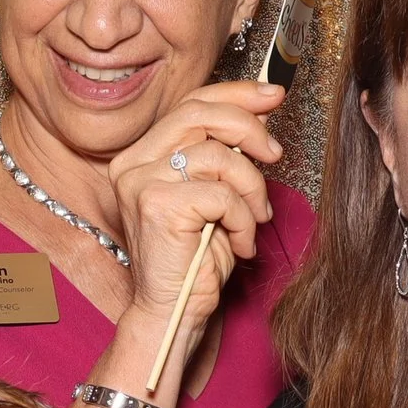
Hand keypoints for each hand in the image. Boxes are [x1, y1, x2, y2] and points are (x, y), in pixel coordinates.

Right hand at [101, 79, 285, 325]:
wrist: (175, 312)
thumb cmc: (196, 259)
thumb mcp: (215, 194)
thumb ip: (226, 152)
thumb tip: (261, 110)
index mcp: (141, 156)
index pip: (190, 105)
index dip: (235, 95)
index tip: (272, 96)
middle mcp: (133, 164)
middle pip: (201, 115)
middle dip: (249, 129)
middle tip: (274, 154)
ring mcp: (140, 183)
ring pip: (218, 155)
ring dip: (251, 189)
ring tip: (253, 220)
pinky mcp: (157, 206)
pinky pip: (221, 193)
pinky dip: (242, 219)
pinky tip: (239, 243)